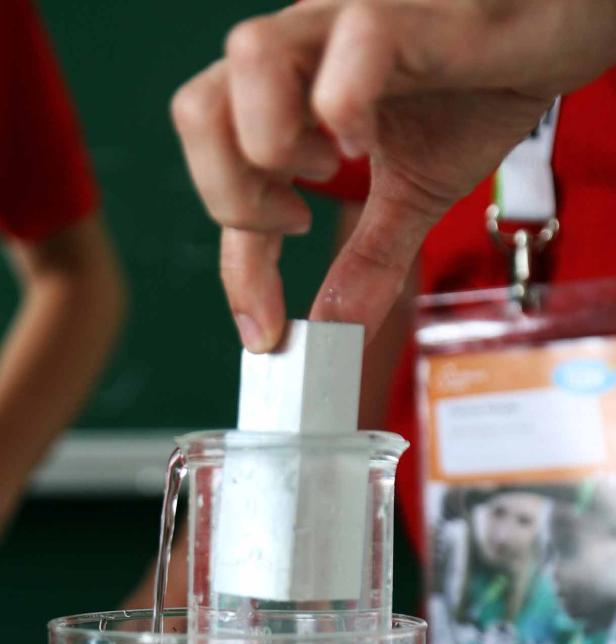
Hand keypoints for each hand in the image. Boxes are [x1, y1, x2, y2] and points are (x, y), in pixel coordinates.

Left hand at [172, 0, 615, 349]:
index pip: (226, 174)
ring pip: (245, 58)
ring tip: (332, 167)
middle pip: (196, 108)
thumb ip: (371, 257)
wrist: (558, 33)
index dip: (236, 266)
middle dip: (230, 196)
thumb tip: (337, 327)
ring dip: (274, 144)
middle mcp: (305, 48)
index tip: (263, 331)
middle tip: (291, 226)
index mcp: (294, 92)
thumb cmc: (482, 90)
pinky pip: (352, 42)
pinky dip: (344, 104)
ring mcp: (347, 20)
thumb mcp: (415, 194)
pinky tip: (366, 140)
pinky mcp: (409, 10)